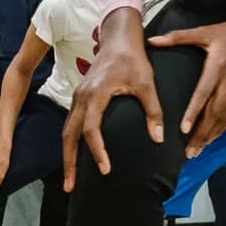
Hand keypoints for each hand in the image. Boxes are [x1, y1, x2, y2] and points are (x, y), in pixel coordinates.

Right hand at [63, 13, 161, 187]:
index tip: (106, 169)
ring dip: (68, 155)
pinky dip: (71, 143)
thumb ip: (153, 111)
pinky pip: (71, 124)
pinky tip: (76, 157)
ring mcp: (78, 97)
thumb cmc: (134, 59)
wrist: (119, 38)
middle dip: (69, 162)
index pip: (91, 129)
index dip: (97, 151)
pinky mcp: (80, 98)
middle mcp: (81, 97)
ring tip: (70, 180)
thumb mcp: (147, 83)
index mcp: (96, 94)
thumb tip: (158, 138)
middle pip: (69, 135)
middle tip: (70, 187)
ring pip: (67, 131)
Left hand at [150, 0, 225, 154]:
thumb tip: (152, 40)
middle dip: (201, 134)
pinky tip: (213, 139)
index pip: (204, 93)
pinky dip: (222, 129)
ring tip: (198, 151)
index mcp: (218, 66)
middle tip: (189, 151)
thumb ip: (177, 37)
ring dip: (211, 136)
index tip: (184, 130)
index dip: (194, 112)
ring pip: (224, 118)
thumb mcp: (205, 31)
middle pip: (214, 113)